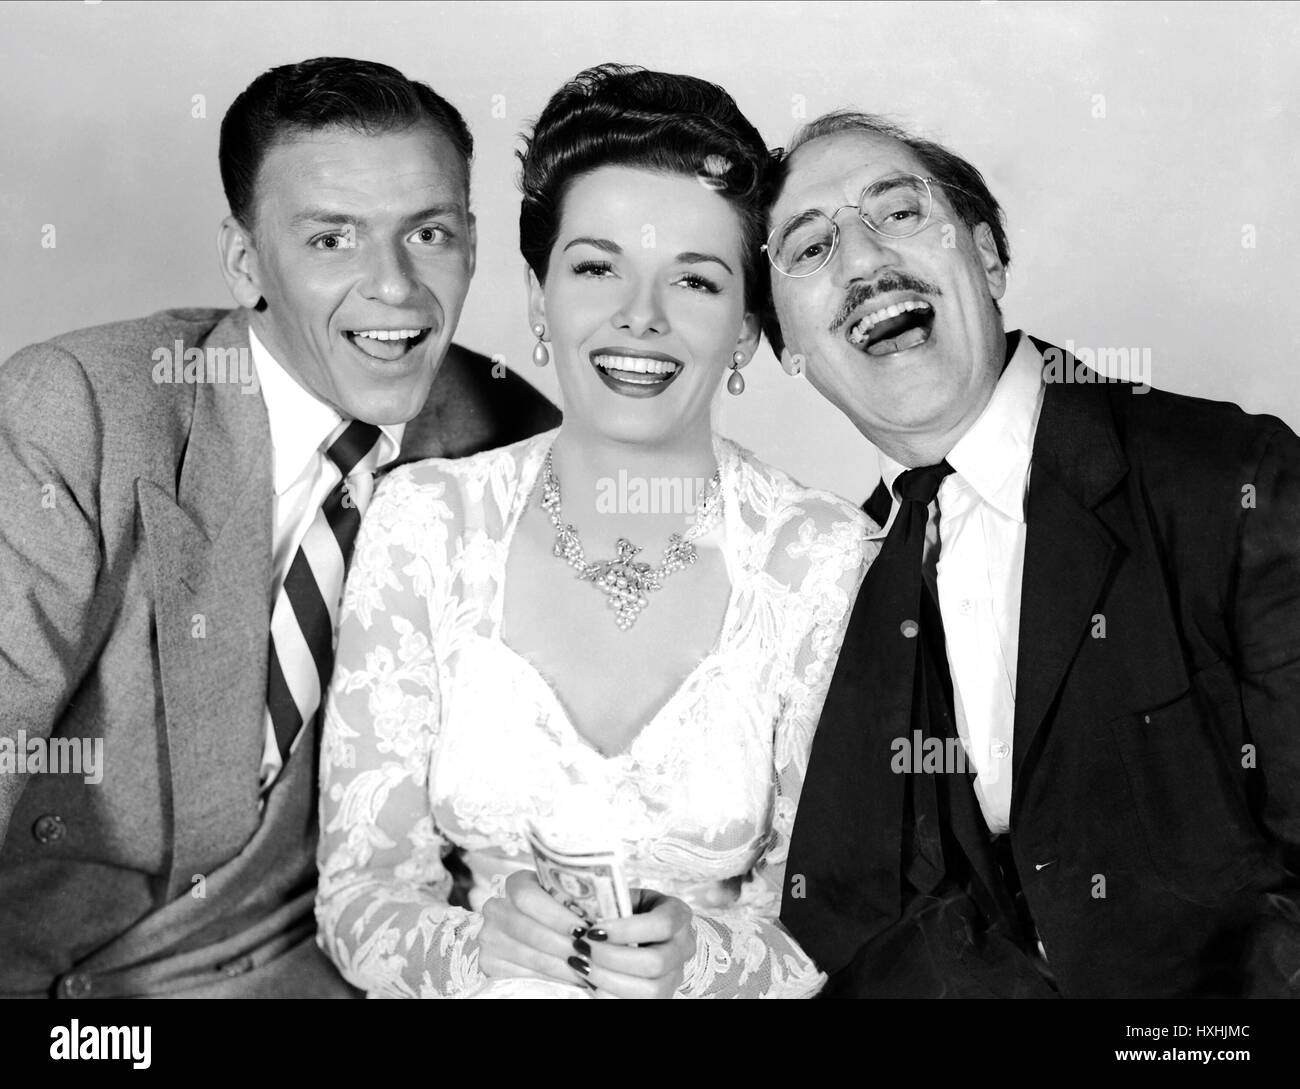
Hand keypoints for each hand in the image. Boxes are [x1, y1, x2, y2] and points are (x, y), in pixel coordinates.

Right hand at [479, 870, 591, 986]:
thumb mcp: (561, 896)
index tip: (584, 928)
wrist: (528, 927)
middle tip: (592, 955)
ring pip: (532, 956)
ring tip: (588, 968)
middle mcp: (496, 908)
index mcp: (514, 884)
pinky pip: (525, 975)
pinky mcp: (490, 962)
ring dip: (564, 966)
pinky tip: (573, 978)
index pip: (528, 896)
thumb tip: (604, 916)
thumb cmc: (556, 908)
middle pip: (532, 931)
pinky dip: (553, 979)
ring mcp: (490, 937)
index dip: (557, 914)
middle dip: (566, 945)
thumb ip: (574, 900)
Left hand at [572, 888, 694, 998]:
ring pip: (650, 990)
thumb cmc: (635, 912)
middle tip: (583, 948)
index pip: (662, 924)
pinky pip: (638, 1003)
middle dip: (613, 958)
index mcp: (679, 915)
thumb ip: (612, 907)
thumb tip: (582, 921)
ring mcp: (675, 976)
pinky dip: (609, 994)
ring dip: (609, 979)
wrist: (649, 933)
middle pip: (656, 962)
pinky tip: (590, 982)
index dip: (627, 930)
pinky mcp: (662, 996)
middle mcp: (683, 948)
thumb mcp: (628, 899)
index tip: (594, 930)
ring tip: (582, 965)